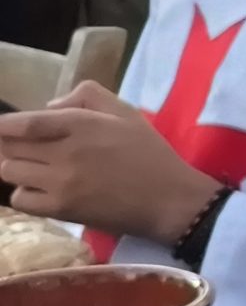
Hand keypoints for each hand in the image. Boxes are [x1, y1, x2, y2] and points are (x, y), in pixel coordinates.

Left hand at [0, 83, 217, 245]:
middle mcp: (67, 152)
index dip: (5, 125)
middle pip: (12, 146)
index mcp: (84, 125)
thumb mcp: (127, 113)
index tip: (0, 126)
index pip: (27, 123)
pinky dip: (23, 192)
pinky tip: (39, 189)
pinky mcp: (60, 209)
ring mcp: (61, 183)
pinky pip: (20, 198)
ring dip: (16, 166)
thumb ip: (88, 96)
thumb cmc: (149, 154)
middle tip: (18, 147)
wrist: (168, 199)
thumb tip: (50, 105)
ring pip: (11, 170)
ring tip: (32, 167)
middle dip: (9, 144)